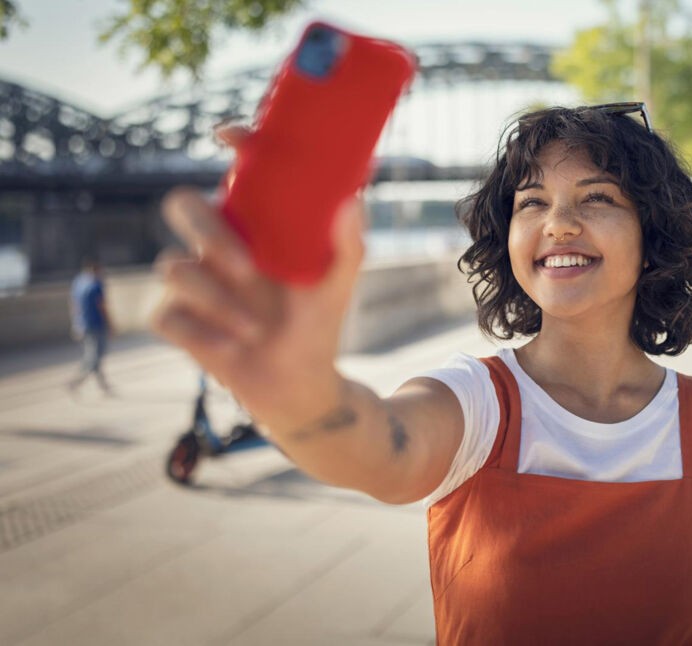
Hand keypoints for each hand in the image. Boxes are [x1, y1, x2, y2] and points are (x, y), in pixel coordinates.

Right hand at [151, 125, 366, 430]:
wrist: (298, 381)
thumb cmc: (315, 322)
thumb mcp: (337, 284)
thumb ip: (348, 245)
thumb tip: (353, 201)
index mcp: (252, 224)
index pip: (234, 172)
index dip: (231, 145)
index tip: (231, 135)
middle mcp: (215, 243)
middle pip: (181, 205)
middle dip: (208, 232)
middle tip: (246, 266)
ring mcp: (192, 279)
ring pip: (174, 267)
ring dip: (218, 300)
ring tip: (257, 330)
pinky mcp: (176, 318)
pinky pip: (168, 314)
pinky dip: (204, 332)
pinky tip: (234, 347)